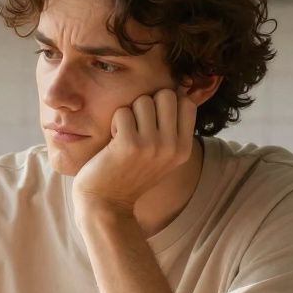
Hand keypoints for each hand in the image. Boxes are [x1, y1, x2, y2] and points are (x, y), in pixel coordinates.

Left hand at [72, 89, 196, 212]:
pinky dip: (114, 123)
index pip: (186, 103)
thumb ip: (172, 129)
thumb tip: (181, 88)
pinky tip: (112, 141)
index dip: (165, 103)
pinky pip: (122, 112)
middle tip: (136, 126)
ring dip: (129, 114)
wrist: (106, 204)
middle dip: (147, 104)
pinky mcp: (129, 144)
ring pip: (143, 101)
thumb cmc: (129, 174)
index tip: (151, 121)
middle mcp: (172, 147)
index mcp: (183, 149)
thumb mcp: (161, 156)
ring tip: (123, 134)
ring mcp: (152, 146)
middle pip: (166, 95)